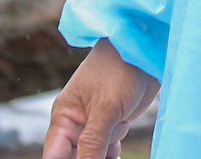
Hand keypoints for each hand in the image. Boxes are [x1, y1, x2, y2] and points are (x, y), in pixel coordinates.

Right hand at [43, 40, 160, 158]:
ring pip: (92, 155)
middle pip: (74, 156)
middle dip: (89, 158)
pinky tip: (118, 147)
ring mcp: (93, 125)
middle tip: (107, 145)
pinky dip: (113, 152)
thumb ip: (92, 142)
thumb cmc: (120, 69)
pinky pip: (106, 149)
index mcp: (64, 117)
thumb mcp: (106, 108)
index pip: (55, 156)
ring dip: (104, 154)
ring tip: (118, 127)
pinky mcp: (110, 124)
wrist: (144, 52)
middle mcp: (74, 123)